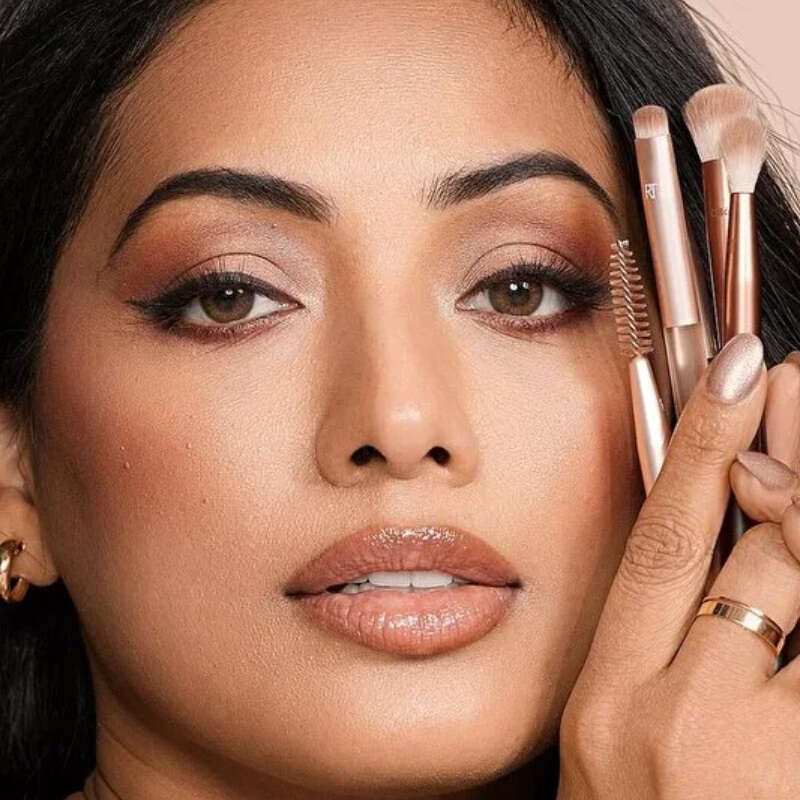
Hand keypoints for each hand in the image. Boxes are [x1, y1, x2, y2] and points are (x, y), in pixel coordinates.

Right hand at [557, 333, 799, 798]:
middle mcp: (673, 724)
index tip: (740, 366)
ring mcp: (754, 762)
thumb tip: (740, 499)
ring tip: (790, 530)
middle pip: (762, 556)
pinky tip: (795, 638)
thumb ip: (678, 618)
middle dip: (793, 466)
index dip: (702, 443)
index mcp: (610, 700)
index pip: (665, 540)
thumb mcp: (632, 727)